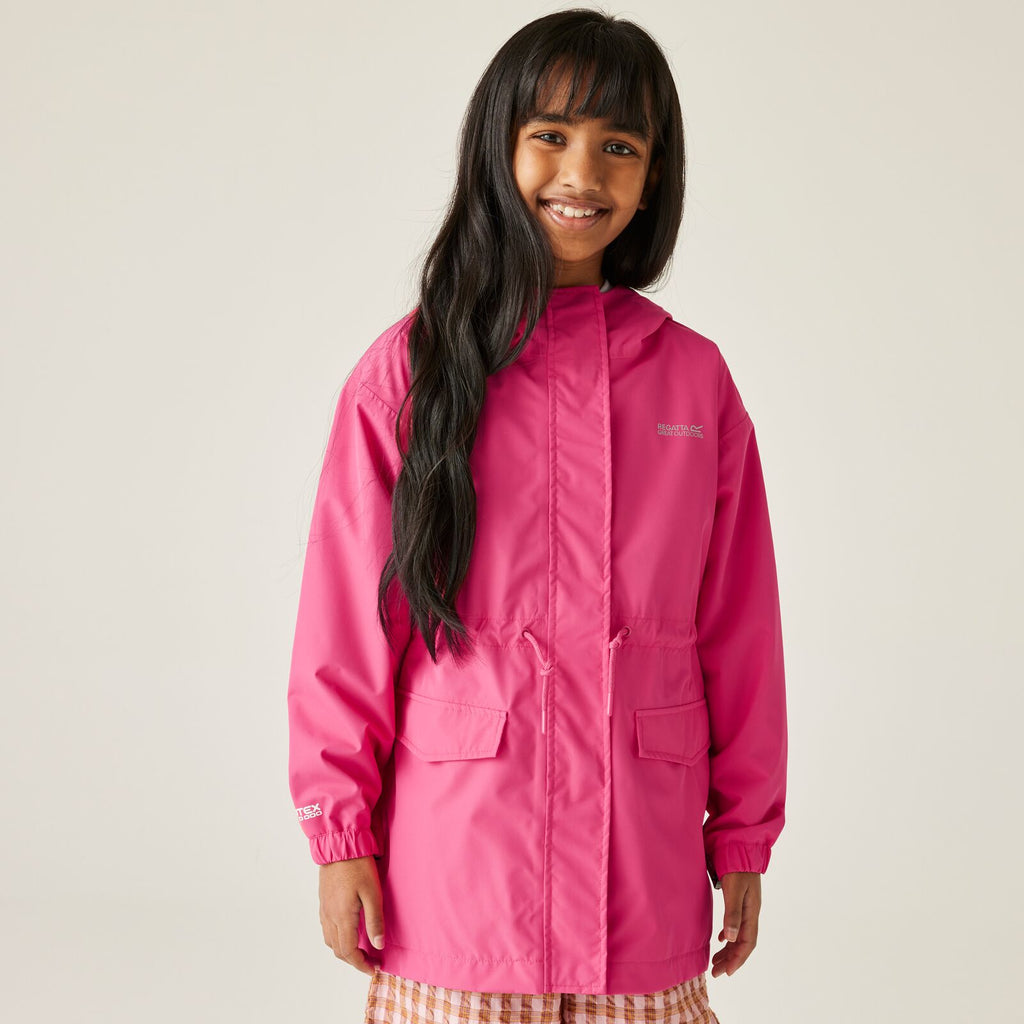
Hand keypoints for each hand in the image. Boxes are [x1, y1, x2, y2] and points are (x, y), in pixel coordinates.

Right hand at [318, 856, 384, 975]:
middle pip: (338, 950)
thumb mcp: (373, 893)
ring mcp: (324, 909)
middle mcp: (329, 917)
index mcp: (342, 917)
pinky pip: (326, 929)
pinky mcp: (323, 902)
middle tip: (371, 961)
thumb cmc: (358, 867)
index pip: (349, 952)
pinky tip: (348, 932)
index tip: (375, 968)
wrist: (339, 846)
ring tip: (361, 950)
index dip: (361, 964)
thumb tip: (378, 945)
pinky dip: (337, 939)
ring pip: (330, 941)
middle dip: (354, 961)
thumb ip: (375, 921)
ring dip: (344, 951)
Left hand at [710, 871, 759, 977]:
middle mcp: (751, 912)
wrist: (741, 847)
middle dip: (730, 959)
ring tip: (716, 960)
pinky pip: (735, 924)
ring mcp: (746, 906)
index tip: (726, 973)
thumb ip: (732, 913)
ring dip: (728, 949)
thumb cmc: (737, 867)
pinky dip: (727, 934)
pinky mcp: (740, 899)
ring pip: (738, 934)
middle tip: (716, 972)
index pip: (746, 943)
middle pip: (742, 942)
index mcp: (752, 912)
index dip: (737, 959)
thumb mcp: (734, 890)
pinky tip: (720, 938)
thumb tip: (729, 939)